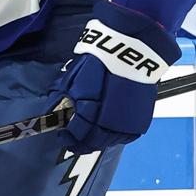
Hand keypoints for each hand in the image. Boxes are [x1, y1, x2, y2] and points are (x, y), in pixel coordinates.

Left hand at [53, 2, 178, 154]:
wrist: (130, 51)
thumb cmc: (100, 61)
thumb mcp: (75, 78)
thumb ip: (66, 98)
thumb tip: (55, 110)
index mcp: (90, 112)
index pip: (77, 134)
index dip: (68, 138)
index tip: (62, 137)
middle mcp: (109, 122)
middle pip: (94, 142)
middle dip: (82, 144)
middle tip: (75, 143)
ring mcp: (127, 122)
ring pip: (111, 141)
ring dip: (99, 142)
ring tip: (91, 138)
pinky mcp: (141, 119)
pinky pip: (127, 136)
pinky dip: (117, 137)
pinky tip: (110, 133)